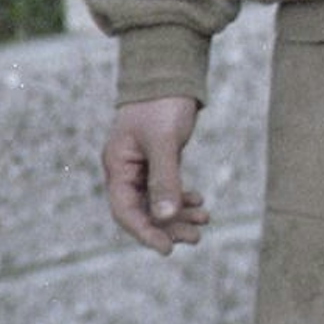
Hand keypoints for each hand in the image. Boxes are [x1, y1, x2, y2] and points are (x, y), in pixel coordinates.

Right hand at [102, 97, 209, 253]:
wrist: (171, 74)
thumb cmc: (163, 105)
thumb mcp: (165, 142)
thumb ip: (164, 178)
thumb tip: (166, 217)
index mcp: (118, 166)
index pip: (125, 210)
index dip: (145, 232)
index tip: (167, 249)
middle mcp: (125, 169)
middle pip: (142, 210)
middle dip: (168, 227)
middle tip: (196, 238)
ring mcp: (141, 165)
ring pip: (157, 201)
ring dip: (179, 215)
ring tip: (205, 222)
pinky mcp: (158, 160)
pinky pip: (167, 187)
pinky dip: (182, 198)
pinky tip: (199, 203)